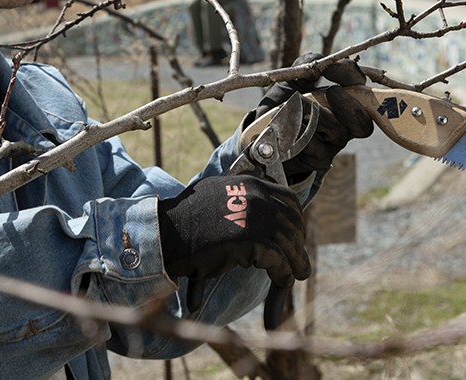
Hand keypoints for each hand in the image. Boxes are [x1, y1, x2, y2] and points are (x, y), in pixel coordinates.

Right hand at [157, 175, 309, 287]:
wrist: (167, 231)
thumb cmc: (186, 220)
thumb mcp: (218, 196)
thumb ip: (239, 200)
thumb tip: (255, 214)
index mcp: (250, 183)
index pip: (288, 198)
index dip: (296, 219)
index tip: (296, 235)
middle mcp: (257, 195)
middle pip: (292, 221)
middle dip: (297, 242)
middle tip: (298, 259)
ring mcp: (256, 216)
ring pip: (289, 242)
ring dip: (296, 261)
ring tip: (297, 274)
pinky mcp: (252, 240)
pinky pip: (279, 260)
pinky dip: (284, 273)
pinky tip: (284, 281)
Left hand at [246, 53, 373, 177]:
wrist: (264, 133)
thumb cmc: (285, 104)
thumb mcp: (292, 81)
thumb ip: (306, 66)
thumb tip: (320, 61)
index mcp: (343, 100)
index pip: (359, 86)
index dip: (350, 75)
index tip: (329, 69)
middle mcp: (344, 123)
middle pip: (362, 121)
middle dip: (346, 103)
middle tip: (328, 92)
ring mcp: (334, 143)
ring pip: (338, 132)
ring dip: (317, 117)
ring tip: (296, 109)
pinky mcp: (320, 159)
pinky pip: (318, 148)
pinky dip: (302, 135)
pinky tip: (288, 129)